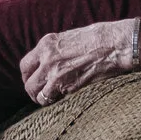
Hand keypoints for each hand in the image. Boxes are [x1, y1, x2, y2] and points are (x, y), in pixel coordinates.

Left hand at [20, 19, 140, 105]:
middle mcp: (47, 60)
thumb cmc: (98, 38)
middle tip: (40, 94)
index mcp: (46, 45)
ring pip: (39, 95)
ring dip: (43, 99)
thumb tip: (49, 61)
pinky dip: (57, 102)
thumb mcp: (69, 37)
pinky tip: (64, 99)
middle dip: (33, 91)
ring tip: (52, 99)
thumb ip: (54, 50)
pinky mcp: (70, 87)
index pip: (25, 65)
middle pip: (28, 84)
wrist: (115, 44)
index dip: (27, 76)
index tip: (33, 80)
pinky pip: (55, 100)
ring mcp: (57, 75)